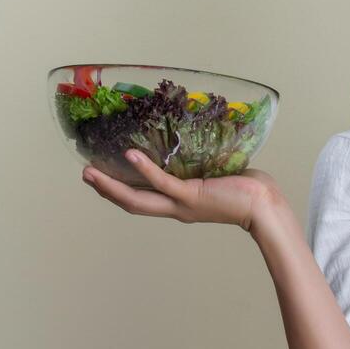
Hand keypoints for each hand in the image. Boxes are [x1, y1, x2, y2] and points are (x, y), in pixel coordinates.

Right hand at [81, 150, 283, 231]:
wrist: (265, 207)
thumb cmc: (248, 190)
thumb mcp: (217, 174)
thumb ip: (202, 164)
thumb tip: (199, 140)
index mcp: (181, 204)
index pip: (144, 198)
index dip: (121, 190)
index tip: (102, 177)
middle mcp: (176, 208)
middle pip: (132, 203)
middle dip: (106, 191)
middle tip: (85, 175)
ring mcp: (182, 204)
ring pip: (138, 200)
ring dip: (112, 187)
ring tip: (90, 173)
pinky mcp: (191, 196)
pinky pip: (162, 182)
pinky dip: (144, 169)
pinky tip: (129, 155)